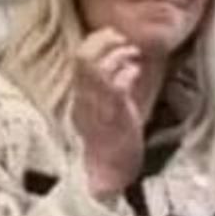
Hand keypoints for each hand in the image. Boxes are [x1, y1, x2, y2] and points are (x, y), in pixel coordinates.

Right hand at [71, 27, 147, 198]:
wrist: (106, 179)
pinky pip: (115, 84)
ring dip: (119, 53)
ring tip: (133, 54)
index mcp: (79, 99)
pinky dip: (127, 72)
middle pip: (83, 55)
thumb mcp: (101, 118)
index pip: (78, 58)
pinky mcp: (113, 116)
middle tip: (124, 40)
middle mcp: (83, 100)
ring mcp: (97, 107)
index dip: (95, 40)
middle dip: (105, 40)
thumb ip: (105, 95)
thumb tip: (122, 71)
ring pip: (98, 65)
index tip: (113, 36)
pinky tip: (136, 72)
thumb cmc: (109, 150)